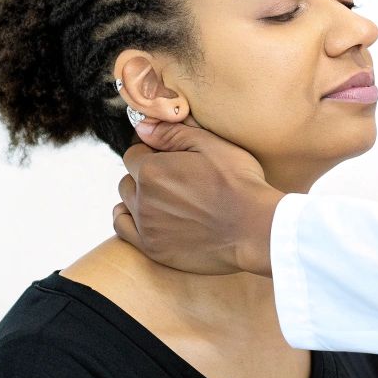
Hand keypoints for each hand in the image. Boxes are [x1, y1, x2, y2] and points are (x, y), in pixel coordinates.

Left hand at [113, 119, 283, 275]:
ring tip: (166, 199)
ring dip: (139, 197)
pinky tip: (144, 216)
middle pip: (128, 179)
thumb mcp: (211, 145)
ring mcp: (147, 226)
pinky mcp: (154, 249)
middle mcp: (143, 199)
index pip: (134, 154)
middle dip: (144, 175)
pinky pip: (123, 229)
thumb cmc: (238, 184)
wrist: (254, 228)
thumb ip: (172, 133)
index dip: (151, 153)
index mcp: (152, 170)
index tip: (170, 158)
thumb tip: (142, 128)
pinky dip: (128, 220)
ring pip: (126, 203)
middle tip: (173, 179)